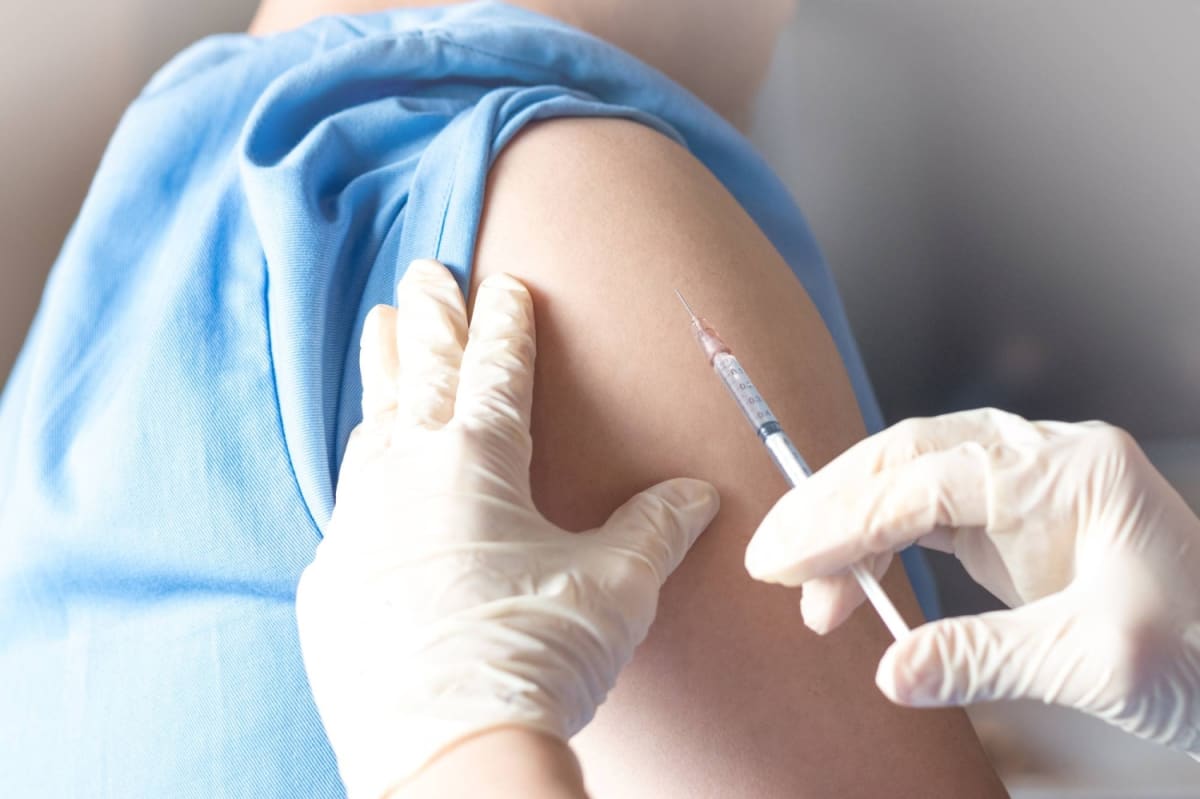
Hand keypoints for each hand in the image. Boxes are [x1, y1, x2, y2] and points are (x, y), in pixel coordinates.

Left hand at [296, 260, 719, 797]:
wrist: (449, 751)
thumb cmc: (535, 657)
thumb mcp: (615, 586)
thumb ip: (654, 527)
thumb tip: (696, 492)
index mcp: (478, 461)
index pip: (498, 370)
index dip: (507, 322)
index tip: (505, 283)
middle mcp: (408, 475)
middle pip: (422, 373)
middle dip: (431, 317)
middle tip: (424, 270)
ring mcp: (360, 524)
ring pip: (372, 426)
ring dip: (384, 375)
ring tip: (382, 333)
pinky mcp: (333, 578)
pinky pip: (347, 504)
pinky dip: (362, 473)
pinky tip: (365, 474)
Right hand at [745, 408, 1199, 757]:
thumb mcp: (1093, 662)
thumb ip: (982, 658)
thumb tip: (891, 670)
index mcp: (1070, 471)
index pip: (929, 483)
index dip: (848, 523)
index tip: (789, 563)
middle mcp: (1045, 462)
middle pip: (909, 459)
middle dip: (832, 507)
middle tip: (774, 561)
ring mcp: (1031, 488)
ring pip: (912, 479)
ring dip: (851, 526)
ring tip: (809, 589)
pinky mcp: (1020, 522)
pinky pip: (931, 514)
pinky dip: (883, 542)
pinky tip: (855, 578)